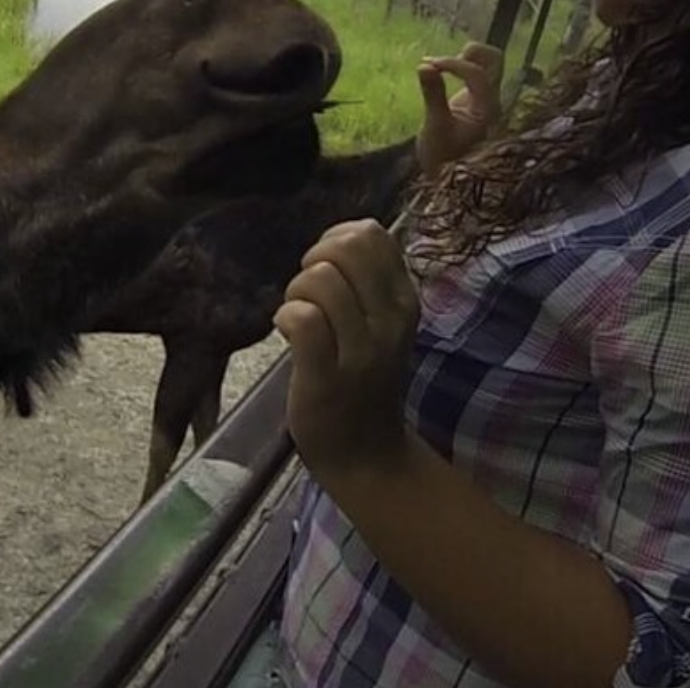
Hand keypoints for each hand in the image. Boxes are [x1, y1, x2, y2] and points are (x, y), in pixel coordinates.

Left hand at [273, 219, 417, 480]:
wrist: (366, 454)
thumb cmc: (364, 379)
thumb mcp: (382, 323)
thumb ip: (368, 280)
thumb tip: (340, 235)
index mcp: (404, 300)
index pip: (371, 234)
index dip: (336, 239)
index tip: (328, 270)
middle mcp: (390, 321)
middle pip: (345, 248)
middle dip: (314, 260)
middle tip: (308, 293)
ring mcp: (362, 351)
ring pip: (320, 281)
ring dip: (296, 293)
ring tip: (299, 318)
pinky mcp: (327, 376)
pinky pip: (302, 319)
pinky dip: (285, 318)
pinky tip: (287, 334)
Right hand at [415, 42, 503, 177]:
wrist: (446, 180)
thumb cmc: (441, 158)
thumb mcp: (435, 126)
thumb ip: (433, 94)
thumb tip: (424, 65)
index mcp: (487, 108)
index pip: (477, 73)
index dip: (452, 64)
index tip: (427, 65)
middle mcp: (492, 100)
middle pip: (495, 60)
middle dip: (469, 53)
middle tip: (442, 63)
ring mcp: (485, 100)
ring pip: (488, 63)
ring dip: (466, 58)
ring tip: (439, 67)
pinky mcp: (474, 101)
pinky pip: (475, 73)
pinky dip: (460, 67)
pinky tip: (439, 74)